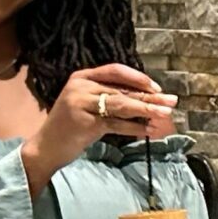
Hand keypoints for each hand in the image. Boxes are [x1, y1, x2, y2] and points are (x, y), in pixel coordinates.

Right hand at [23, 64, 179, 190]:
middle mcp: (81, 87)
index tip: (157, 87)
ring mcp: (82, 104)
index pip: (116, 70)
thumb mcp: (86, 104)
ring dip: (147, 109)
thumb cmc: (70, 126)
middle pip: (123, 89)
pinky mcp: (86, 123)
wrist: (45, 148)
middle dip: (151, 96)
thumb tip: (145, 97)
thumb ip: (109, 97)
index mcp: (82, 77)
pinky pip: (117, 124)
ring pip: (123, 104)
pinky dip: (135, 127)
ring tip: (165, 114)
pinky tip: (149, 130)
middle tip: (172, 101)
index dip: (138, 78)